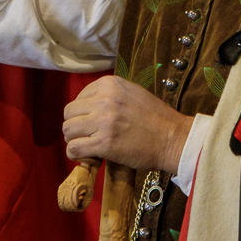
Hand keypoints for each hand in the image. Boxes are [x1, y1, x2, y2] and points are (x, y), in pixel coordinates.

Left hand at [61, 75, 191, 173]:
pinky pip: (74, 148)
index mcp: (110, 84)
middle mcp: (104, 100)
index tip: (92, 123)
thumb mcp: (132, 93)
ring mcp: (103, 122)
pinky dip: (76, 154)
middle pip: (69, 113)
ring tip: (88, 146)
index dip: (82, 113)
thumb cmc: (156, 118)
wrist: (173, 138)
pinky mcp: (104, 144)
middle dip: (75, 126)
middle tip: (88, 136)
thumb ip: (109, 95)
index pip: (78, 98)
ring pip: (68, 130)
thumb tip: (87, 107)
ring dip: (75, 140)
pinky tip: (87, 156)